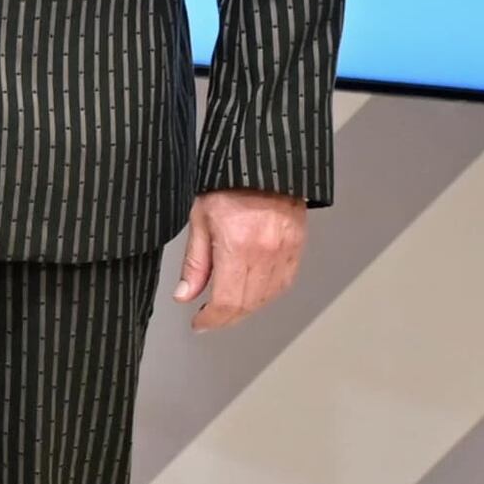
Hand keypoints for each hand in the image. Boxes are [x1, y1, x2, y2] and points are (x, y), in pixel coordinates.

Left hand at [175, 190, 308, 331]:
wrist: (264, 159)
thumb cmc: (228, 183)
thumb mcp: (200, 218)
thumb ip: (195, 262)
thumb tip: (185, 295)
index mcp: (238, 244)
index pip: (227, 301)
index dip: (212, 320)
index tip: (199, 324)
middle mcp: (265, 251)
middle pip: (248, 304)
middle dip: (226, 318)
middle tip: (210, 318)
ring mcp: (285, 250)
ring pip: (267, 297)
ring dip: (246, 308)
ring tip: (229, 305)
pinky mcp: (297, 246)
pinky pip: (284, 283)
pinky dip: (267, 294)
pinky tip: (253, 291)